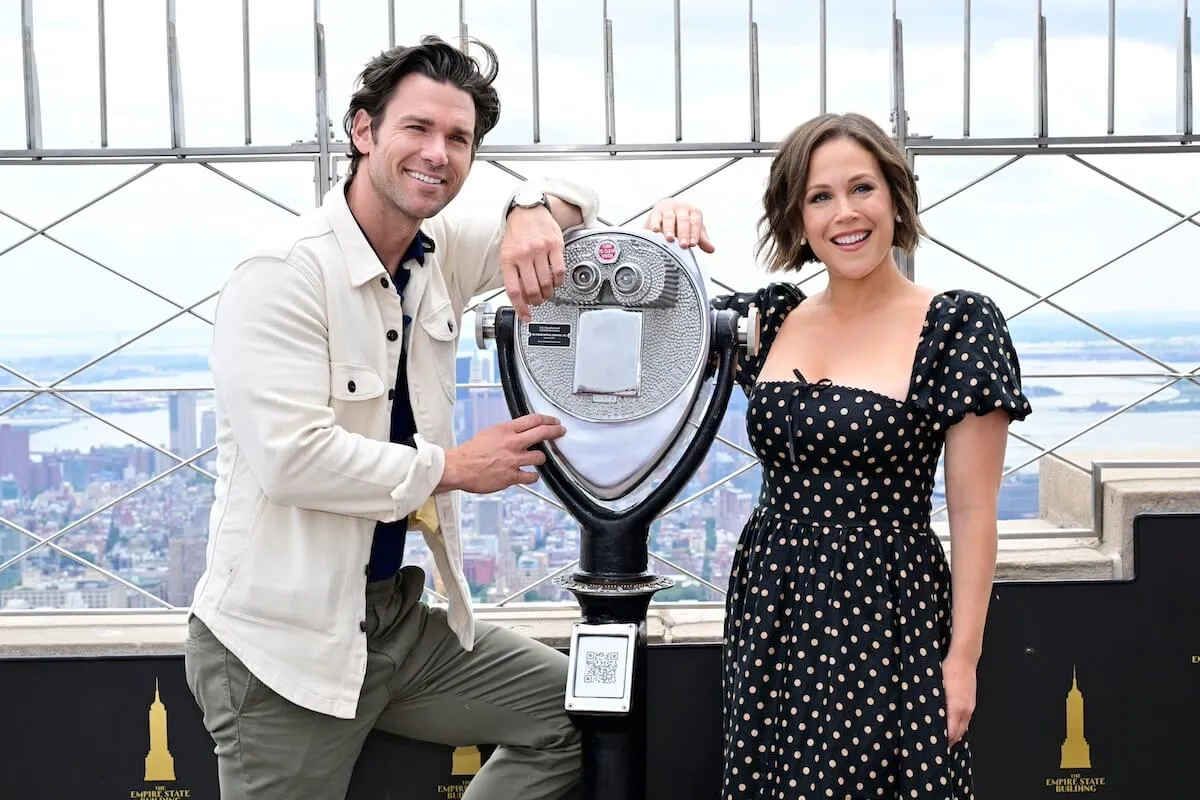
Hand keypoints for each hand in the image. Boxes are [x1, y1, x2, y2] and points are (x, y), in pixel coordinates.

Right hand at [436, 413, 565, 493]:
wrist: (459, 467)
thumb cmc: (471, 451)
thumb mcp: (490, 433)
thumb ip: (507, 432)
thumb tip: (519, 432)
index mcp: (506, 430)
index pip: (533, 420)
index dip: (548, 419)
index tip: (554, 421)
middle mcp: (512, 443)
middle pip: (542, 433)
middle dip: (555, 431)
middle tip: (561, 432)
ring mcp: (513, 460)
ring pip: (540, 457)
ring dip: (541, 457)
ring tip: (538, 458)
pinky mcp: (511, 477)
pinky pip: (532, 477)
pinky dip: (533, 476)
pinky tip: (531, 475)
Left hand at [500, 207, 565, 320]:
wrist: (528, 210)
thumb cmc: (517, 234)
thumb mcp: (507, 253)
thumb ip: (512, 273)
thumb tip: (520, 298)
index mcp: (508, 258)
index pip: (514, 290)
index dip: (520, 308)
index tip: (526, 316)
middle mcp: (523, 254)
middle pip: (532, 289)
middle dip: (537, 301)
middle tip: (538, 301)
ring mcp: (540, 249)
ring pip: (547, 283)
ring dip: (548, 293)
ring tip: (547, 292)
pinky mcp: (554, 245)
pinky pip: (559, 271)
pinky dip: (558, 281)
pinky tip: (556, 281)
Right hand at [645, 198, 714, 252]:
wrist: (666, 210)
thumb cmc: (683, 223)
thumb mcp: (694, 229)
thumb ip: (702, 239)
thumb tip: (712, 250)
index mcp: (693, 211)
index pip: (695, 222)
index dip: (695, 233)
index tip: (693, 244)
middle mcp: (681, 207)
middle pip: (683, 220)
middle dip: (683, 233)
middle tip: (683, 245)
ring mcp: (668, 209)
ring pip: (669, 218)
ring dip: (669, 229)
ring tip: (669, 239)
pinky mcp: (656, 212)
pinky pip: (655, 218)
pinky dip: (654, 224)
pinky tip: (654, 232)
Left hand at [942, 655, 976, 747]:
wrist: (964, 659)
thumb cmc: (947, 670)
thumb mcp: (936, 687)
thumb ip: (934, 705)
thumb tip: (925, 718)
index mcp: (956, 708)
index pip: (951, 733)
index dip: (943, 742)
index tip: (933, 747)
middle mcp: (966, 710)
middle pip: (958, 734)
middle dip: (948, 742)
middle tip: (935, 748)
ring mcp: (970, 707)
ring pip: (963, 728)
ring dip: (954, 735)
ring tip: (942, 740)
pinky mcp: (971, 703)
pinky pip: (966, 721)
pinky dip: (959, 727)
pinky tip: (951, 726)